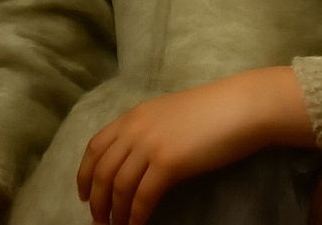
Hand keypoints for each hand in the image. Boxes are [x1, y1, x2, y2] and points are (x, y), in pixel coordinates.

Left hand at [76, 66, 313, 224]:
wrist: (238, 107)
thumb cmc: (210, 110)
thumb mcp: (169, 114)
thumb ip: (148, 130)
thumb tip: (135, 160)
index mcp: (135, 115)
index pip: (96, 146)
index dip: (84, 173)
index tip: (84, 194)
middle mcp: (136, 128)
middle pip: (102, 170)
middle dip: (97, 200)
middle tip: (100, 221)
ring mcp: (151, 144)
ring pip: (119, 187)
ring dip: (116, 213)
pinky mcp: (168, 163)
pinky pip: (143, 198)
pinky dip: (136, 216)